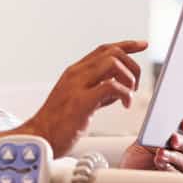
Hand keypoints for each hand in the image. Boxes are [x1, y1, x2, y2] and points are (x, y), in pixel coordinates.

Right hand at [21, 40, 147, 156]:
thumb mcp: (79, 99)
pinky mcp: (80, 101)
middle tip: (134, 86)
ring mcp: (77, 86)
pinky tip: (124, 104)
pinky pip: (111, 86)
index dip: (126, 45)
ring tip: (128, 96)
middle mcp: (75, 74)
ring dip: (129, 78)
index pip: (103, 49)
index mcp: (75, 72)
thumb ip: (97, 90)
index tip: (142, 44)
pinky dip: (124, 94)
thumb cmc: (58, 123)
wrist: (39, 137)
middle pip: (112, 52)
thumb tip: (118, 87)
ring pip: (113, 63)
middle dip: (132, 66)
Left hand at [119, 117, 182, 175]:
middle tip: (174, 138)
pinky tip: (159, 163)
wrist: (130, 175)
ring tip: (161, 153)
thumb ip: (156, 132)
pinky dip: (168, 169)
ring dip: (174, 157)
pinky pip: (179, 178)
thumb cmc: (140, 156)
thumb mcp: (146, 140)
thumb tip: (162, 126)